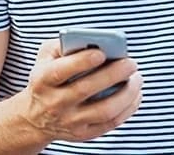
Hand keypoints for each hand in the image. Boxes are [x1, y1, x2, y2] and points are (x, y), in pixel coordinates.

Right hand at [17, 39, 142, 143]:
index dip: (81, 61)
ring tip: (138, 78)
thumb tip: (93, 39)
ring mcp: (70, 121)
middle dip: (112, 74)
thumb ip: (64, 44)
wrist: (36, 117)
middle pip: (85, 89)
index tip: (102, 52)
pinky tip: (136, 94)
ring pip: (103, 110)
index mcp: (42, 80)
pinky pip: (111, 123)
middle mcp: (54, 103)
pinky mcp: (84, 134)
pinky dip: (128, 108)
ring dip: (126, 93)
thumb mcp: (45, 57)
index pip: (60, 71)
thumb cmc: (47, 77)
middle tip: (131, 63)